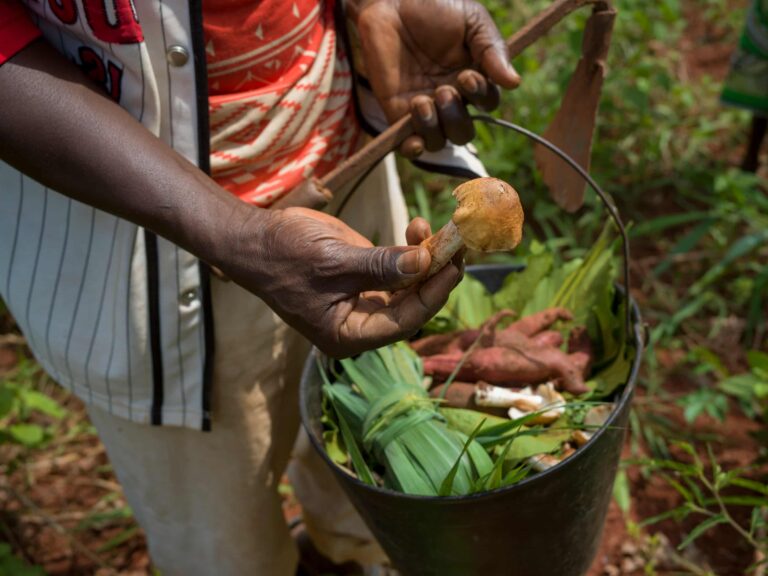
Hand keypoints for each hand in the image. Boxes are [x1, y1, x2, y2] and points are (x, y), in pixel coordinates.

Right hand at [221, 207, 460, 357]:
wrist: (255, 239)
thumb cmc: (284, 256)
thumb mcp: (332, 261)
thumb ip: (379, 265)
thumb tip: (424, 262)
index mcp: (349, 335)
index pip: (405, 321)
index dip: (433, 294)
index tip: (453, 265)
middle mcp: (362, 323)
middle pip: (413, 305)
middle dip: (435, 273)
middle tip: (455, 243)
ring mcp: (365, 299)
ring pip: (410, 285)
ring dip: (426, 257)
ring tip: (430, 228)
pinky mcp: (365, 277)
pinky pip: (398, 269)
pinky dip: (411, 249)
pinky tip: (416, 227)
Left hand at [353, 0, 520, 157]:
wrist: (391, 1)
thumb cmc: (435, 7)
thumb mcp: (472, 20)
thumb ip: (492, 49)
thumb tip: (514, 83)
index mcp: (472, 79)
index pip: (487, 104)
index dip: (482, 97)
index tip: (467, 76)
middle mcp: (450, 99)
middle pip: (463, 132)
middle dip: (457, 118)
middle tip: (444, 91)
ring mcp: (423, 109)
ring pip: (438, 142)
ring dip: (434, 128)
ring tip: (422, 101)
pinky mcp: (396, 113)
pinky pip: (409, 146)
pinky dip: (414, 148)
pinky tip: (414, 135)